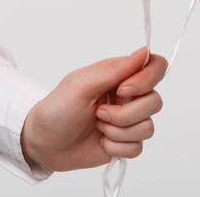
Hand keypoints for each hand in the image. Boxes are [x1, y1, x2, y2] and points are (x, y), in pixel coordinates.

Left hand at [19, 47, 167, 173]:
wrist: (44, 143)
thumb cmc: (57, 109)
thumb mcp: (81, 84)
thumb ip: (114, 70)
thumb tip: (144, 52)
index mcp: (118, 75)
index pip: (154, 66)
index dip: (147, 79)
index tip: (123, 90)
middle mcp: (127, 97)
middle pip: (155, 102)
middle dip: (125, 114)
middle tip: (98, 113)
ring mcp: (127, 121)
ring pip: (148, 128)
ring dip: (118, 131)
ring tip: (97, 126)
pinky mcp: (125, 143)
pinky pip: (138, 148)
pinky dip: (116, 147)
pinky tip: (100, 142)